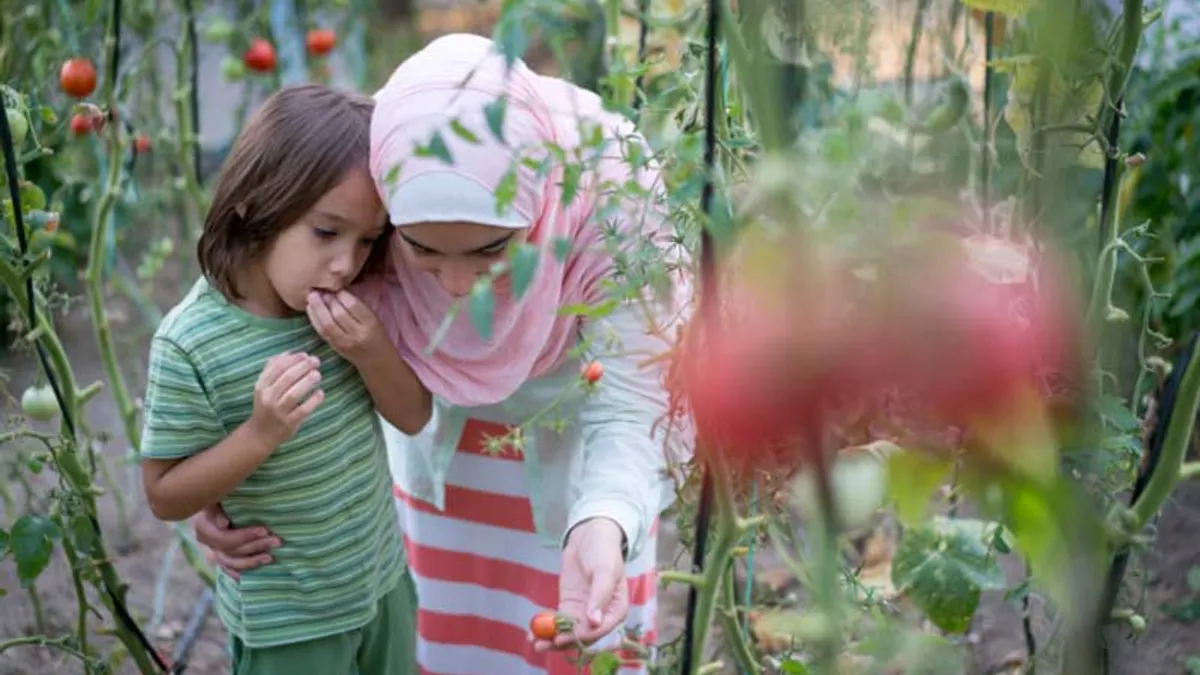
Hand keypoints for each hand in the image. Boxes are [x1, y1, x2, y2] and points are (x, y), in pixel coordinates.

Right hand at [191, 503, 280, 577]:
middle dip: (256, 545)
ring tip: (270, 557)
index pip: (226, 537)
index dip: (246, 535)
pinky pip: (226, 566)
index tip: (265, 530)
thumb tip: (224, 524)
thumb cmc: (214, 491)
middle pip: (232, 549)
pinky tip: (248, 575)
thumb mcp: (214, 494)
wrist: (200, 494)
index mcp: (204, 526)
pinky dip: (237, 571)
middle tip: (277, 541)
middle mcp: (206, 540)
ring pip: (231, 561)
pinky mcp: (217, 553)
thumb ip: (217, 508)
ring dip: (252, 560)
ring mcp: (211, 549)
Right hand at [247, 352, 323, 446]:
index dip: (293, 359)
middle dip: (303, 367)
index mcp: (261, 386)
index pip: (277, 368)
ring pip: (294, 394)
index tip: (305, 354)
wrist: (260, 434)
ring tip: (318, 374)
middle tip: (316, 361)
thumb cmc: (266, 406)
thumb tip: (288, 352)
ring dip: (308, 381)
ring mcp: (278, 412)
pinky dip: (313, 400)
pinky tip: (320, 393)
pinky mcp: (289, 423)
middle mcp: (268, 398)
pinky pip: (303, 410)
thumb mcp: (264, 388)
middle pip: (287, 378)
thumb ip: (273, 369)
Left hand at [306, 290, 388, 365]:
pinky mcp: (335, 348)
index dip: (342, 294)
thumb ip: (359, 306)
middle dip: (327, 300)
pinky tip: (310, 309)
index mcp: (371, 325)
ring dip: (317, 308)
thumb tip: (338, 290)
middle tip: (320, 289)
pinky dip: (314, 319)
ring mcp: (344, 343)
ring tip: (312, 296)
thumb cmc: (378, 336)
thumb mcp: (375, 319)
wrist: (377, 362)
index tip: (336, 287)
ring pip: (327, 324)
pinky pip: (322, 332)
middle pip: (338, 314)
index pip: (354, 306)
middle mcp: (357, 335)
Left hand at [532, 518, 628, 652]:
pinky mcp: (570, 607)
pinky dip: (547, 628)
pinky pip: (559, 622)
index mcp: (616, 610)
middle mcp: (601, 616)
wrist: (591, 535)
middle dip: (562, 641)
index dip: (581, 635)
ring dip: (552, 639)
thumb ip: (600, 595)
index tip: (562, 638)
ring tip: (535, 643)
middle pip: (581, 635)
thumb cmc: (603, 551)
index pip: (599, 629)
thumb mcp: (604, 570)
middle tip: (543, 645)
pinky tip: (532, 633)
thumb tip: (594, 621)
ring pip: (568, 632)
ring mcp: (584, 612)